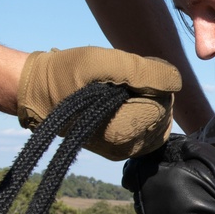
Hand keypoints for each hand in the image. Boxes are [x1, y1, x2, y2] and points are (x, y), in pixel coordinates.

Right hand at [17, 47, 180, 160]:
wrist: (38, 92)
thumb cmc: (67, 73)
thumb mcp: (106, 62)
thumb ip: (145, 71)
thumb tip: (176, 82)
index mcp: (123, 131)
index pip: (165, 106)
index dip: (155, 83)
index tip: (132, 72)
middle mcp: (125, 148)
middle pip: (164, 116)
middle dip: (154, 94)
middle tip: (126, 81)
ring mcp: (122, 152)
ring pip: (159, 124)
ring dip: (149, 102)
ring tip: (123, 90)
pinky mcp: (119, 149)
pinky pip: (148, 132)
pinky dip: (143, 113)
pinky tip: (123, 101)